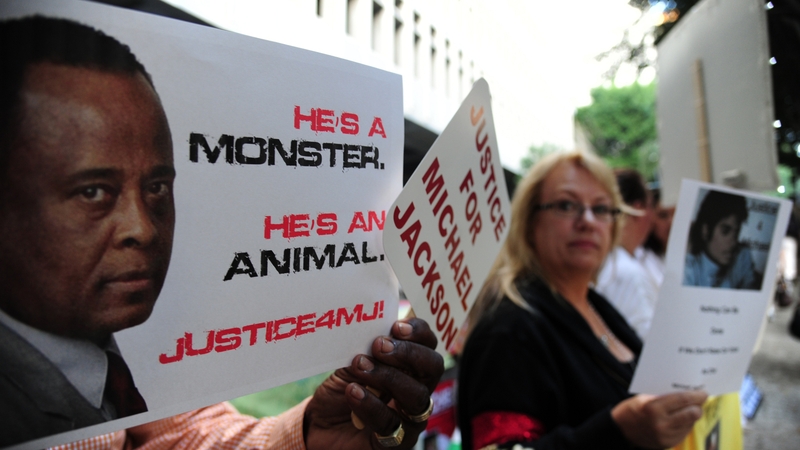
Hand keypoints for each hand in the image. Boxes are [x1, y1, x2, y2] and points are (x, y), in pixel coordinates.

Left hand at [303, 318, 443, 449]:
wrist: (318, 429)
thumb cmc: (339, 394)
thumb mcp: (349, 366)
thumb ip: (365, 350)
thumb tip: (372, 327)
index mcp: (410, 367)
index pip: (428, 345)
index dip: (419, 332)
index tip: (396, 325)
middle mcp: (416, 391)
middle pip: (433, 368)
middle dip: (409, 353)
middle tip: (380, 345)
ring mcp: (410, 419)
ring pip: (418, 396)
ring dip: (388, 376)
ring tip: (360, 366)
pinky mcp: (397, 443)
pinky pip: (392, 423)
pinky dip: (371, 405)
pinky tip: (353, 391)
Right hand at [611, 391, 707, 448]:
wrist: (620, 430)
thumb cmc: (631, 410)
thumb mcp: (644, 397)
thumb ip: (664, 396)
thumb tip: (685, 392)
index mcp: (653, 408)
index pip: (683, 400)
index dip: (696, 395)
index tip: (703, 392)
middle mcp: (661, 424)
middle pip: (692, 414)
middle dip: (698, 406)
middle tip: (699, 400)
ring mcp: (665, 436)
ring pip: (691, 423)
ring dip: (692, 415)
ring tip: (688, 409)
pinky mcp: (668, 444)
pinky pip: (684, 432)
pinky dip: (685, 424)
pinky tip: (680, 419)